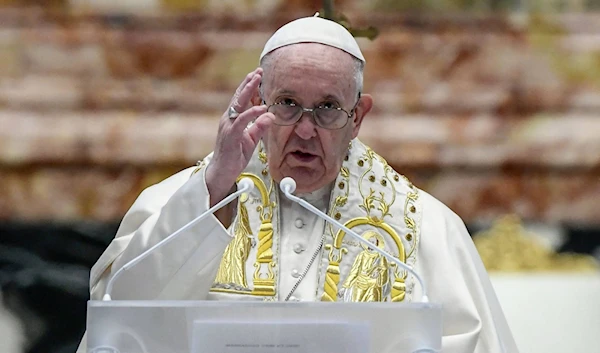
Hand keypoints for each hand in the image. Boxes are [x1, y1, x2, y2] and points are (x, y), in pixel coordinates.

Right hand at [206, 68, 274, 206]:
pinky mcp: (230, 134)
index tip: (259, 75)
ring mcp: (228, 125)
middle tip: (258, 71)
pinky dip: (252, 113)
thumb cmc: (235, 156)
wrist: (222, 172)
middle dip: (249, 83)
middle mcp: (229, 118)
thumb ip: (260, 127)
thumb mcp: (251, 139)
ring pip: (238, 104)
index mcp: (233, 119)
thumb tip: (270, 115)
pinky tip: (262, 108)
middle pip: (239, 96)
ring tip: (257, 79)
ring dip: (248, 90)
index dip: (250, 87)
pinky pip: (242, 120)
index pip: (242, 99)